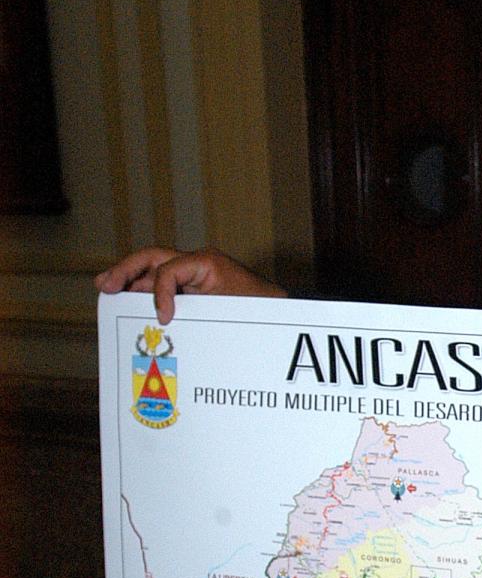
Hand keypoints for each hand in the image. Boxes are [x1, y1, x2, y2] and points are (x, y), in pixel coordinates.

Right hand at [94, 246, 285, 323]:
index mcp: (207, 261)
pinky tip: (130, 301)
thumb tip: (162, 320)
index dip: (160, 292)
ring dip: (131, 279)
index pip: (168, 268)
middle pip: (152, 258)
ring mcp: (193, 273)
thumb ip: (193, 309)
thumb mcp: (226, 308)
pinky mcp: (194, 285)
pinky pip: (164, 283)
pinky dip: (146, 290)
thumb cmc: (259, 306)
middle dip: (126, 270)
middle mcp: (197, 262)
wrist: (279, 309)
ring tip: (109, 290)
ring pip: (154, 269)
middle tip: (105, 286)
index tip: (164, 318)